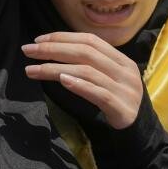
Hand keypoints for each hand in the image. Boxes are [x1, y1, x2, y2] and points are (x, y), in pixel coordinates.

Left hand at [23, 31, 143, 129]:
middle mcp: (125, 71)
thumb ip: (89, 63)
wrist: (139, 131)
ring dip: (56, 68)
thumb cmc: (115, 100)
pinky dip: (79, 85)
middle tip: (28, 51)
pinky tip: (61, 81)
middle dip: (53, 49)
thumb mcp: (106, 77)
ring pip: (87, 71)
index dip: (62, 37)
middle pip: (85, 52)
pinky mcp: (122, 108)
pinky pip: (99, 93)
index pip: (89, 40)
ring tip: (32, 70)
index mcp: (121, 60)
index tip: (38, 40)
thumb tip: (53, 49)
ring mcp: (125, 89)